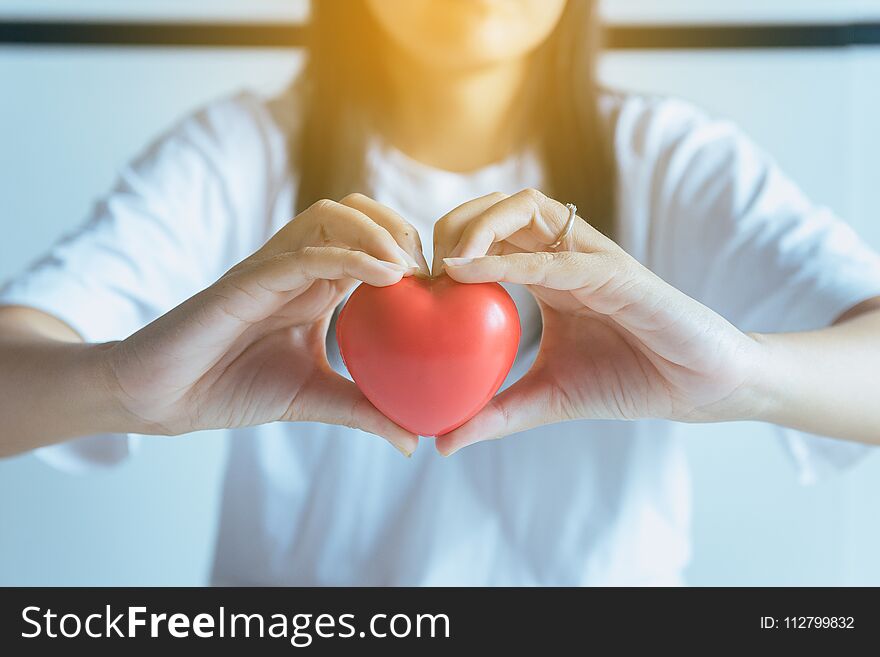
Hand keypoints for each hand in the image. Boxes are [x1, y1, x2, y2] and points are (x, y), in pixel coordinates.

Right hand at [106, 194, 426, 454]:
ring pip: (332, 216)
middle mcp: (298, 267)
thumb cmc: (232, 388)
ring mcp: (273, 267)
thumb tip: (413, 440)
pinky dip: (349, 256)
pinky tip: (386, 276)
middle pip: (358, 213)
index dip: (411, 251)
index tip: (444, 286)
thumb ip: (361, 409)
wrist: (164, 396)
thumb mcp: (312, 398)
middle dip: (402, 229)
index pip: (371, 243)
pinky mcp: (248, 278)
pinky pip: (305, 253)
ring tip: (412, 269)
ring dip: (379, 231)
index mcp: (315, 286)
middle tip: (431, 272)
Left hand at [434, 189, 763, 454]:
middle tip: (421, 269)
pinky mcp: (619, 273)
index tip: (410, 284)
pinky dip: (510, 260)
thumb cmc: (628, 379)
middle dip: (451, 225)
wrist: (698, 387)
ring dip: (477, 226)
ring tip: (443, 265)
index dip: (443, 246)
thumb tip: (440, 443)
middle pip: (497, 208)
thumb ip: (496, 413)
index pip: (486, 235)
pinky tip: (468, 275)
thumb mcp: (548, 397)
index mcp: (546, 274)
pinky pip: (560, 256)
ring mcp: (592, 257)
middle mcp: (565, 254)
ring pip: (527, 208)